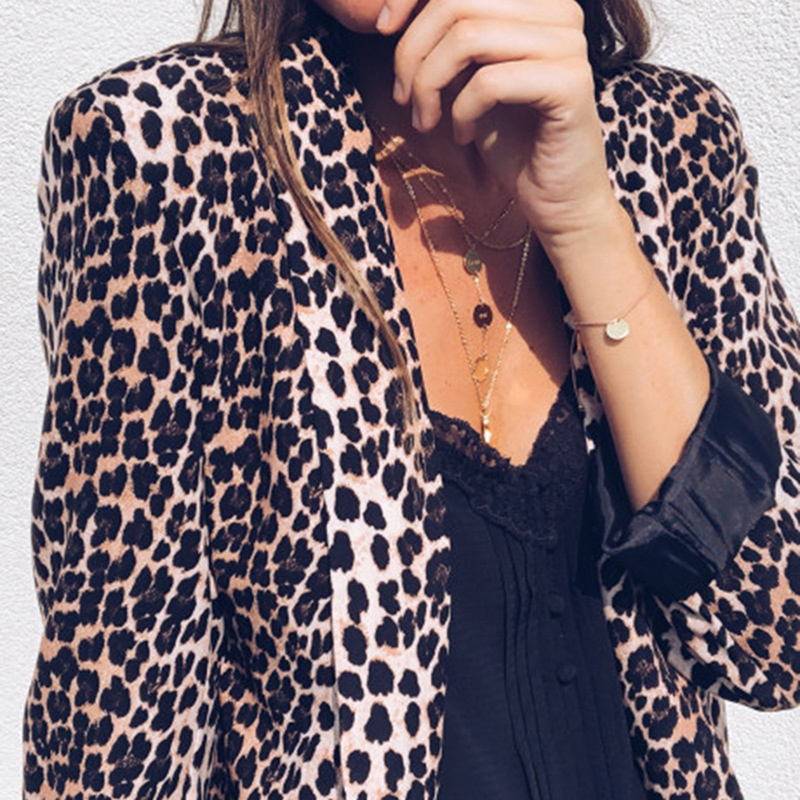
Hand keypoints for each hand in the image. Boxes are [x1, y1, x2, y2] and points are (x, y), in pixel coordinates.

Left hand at [377, 0, 622, 259]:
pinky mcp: (570, 83)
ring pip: (468, 38)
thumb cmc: (512, 141)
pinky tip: (461, 135)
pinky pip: (489, 82)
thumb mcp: (469, 77)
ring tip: (426, 120)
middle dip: (413, 51)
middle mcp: (560, 9)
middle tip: (403, 97)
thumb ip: (449, 37)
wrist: (555, 199)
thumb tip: (393, 9)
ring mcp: (568, 44)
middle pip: (457, 1)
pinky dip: (460, 111)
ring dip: (430, 84)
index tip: (384, 30)